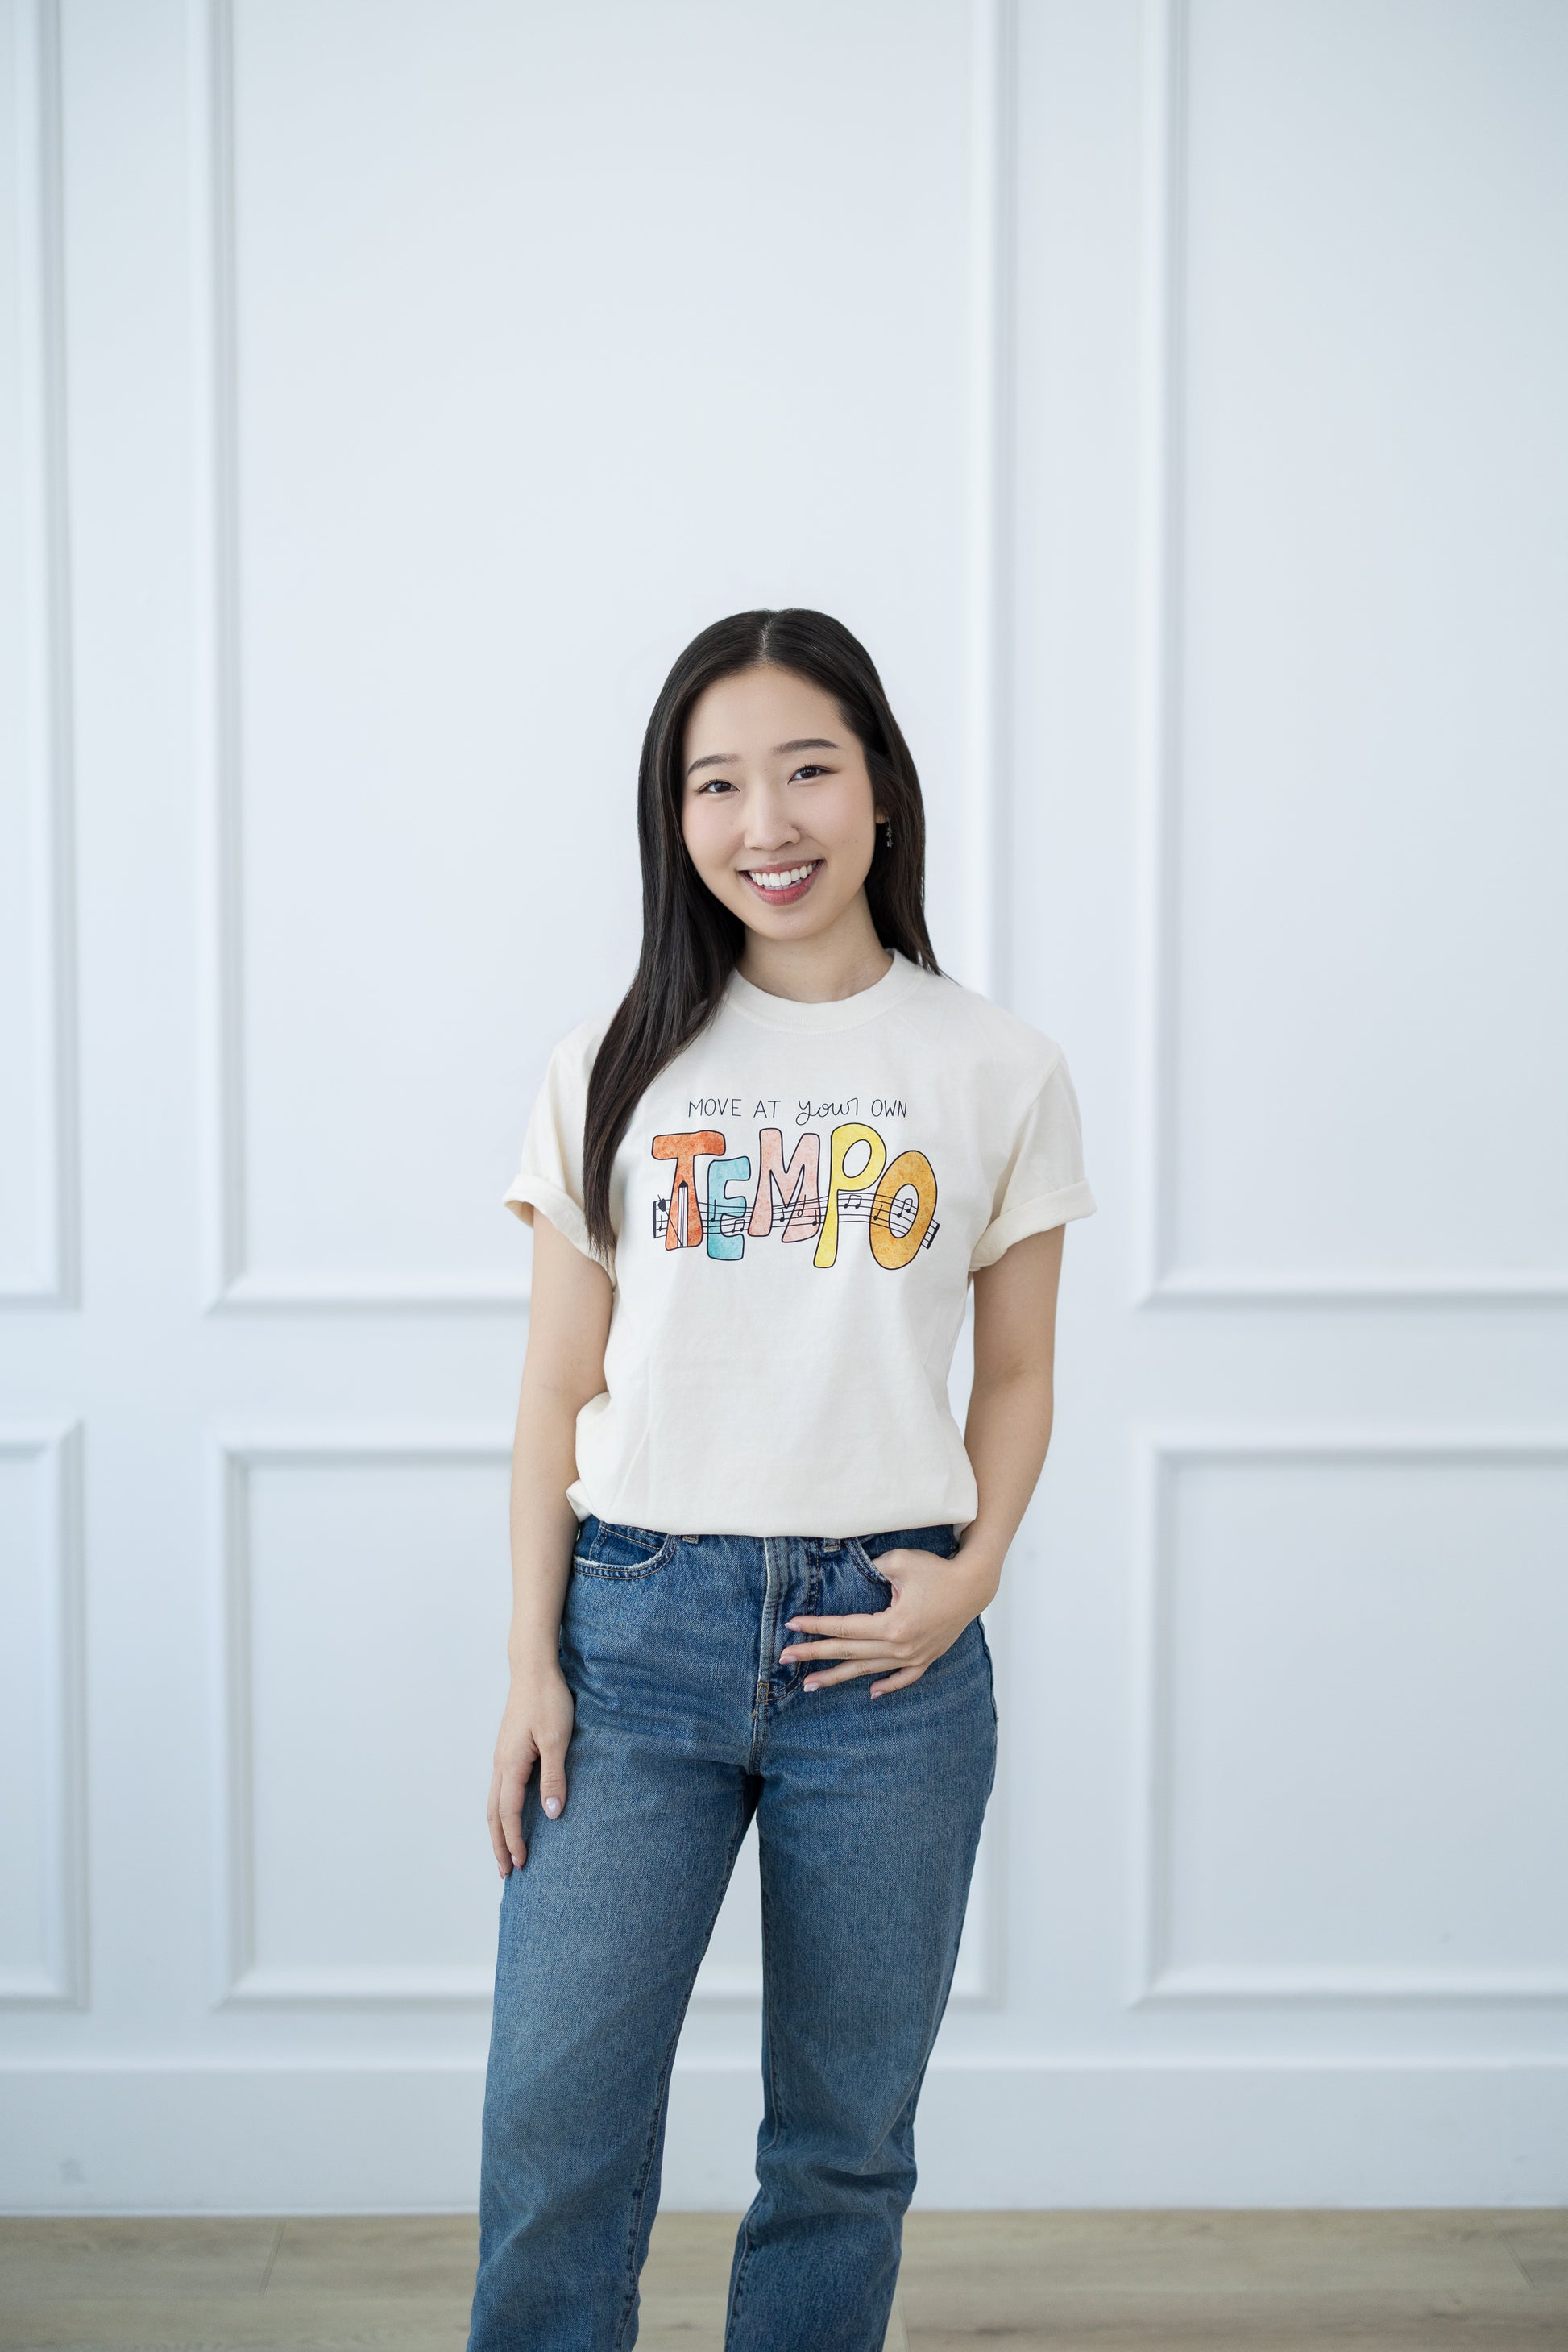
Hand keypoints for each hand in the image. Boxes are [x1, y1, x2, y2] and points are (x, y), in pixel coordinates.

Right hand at [487, 1660, 574, 1876]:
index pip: (509, 1814)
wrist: (533, 1668)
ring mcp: (501, 1756)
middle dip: (498, 1844)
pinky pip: (499, 1789)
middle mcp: (500, 1764)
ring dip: (498, 1830)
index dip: (514, 1841)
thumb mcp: (557, 1739)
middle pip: (494, 1814)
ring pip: (493, 1802)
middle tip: (505, 1872)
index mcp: (510, 1765)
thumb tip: (552, 1812)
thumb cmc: (548, 1700)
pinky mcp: (508, 1749)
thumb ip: (554, 1777)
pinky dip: (501, 1811)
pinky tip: (511, 1815)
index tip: (521, 1864)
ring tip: (504, 1852)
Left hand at [778, 1547, 995, 1697]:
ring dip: (838, 1677)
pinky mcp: (926, 1658)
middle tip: (784, 1658)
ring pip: (868, 1670)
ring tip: (809, 1685)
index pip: (844, 1628)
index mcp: (892, 1625)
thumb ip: (871, 1568)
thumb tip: (852, 1573)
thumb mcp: (899, 1561)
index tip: (792, 1626)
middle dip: (814, 1655)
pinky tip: (870, 1694)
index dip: (816, 1626)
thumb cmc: (937, 1570)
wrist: (974, 1585)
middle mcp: (900, 1647)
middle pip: (849, 1653)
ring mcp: (914, 1657)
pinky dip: (887, 1687)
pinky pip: (903, 1679)